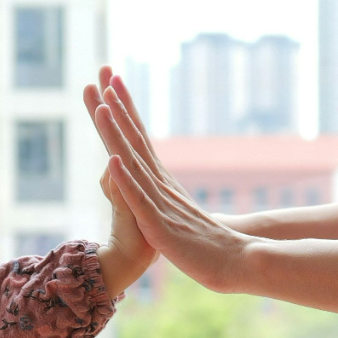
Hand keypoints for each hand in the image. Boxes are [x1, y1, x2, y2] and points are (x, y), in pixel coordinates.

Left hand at [83, 65, 261, 293]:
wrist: (234, 263)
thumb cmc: (206, 242)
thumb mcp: (177, 216)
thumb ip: (165, 200)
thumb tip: (163, 194)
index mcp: (162, 182)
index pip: (141, 139)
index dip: (126, 110)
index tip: (114, 82)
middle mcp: (161, 184)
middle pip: (135, 140)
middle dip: (119, 108)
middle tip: (106, 75)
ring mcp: (160, 202)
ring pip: (134, 163)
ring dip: (118, 134)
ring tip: (104, 106)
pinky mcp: (160, 225)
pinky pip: (139, 200)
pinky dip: (126, 179)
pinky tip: (112, 160)